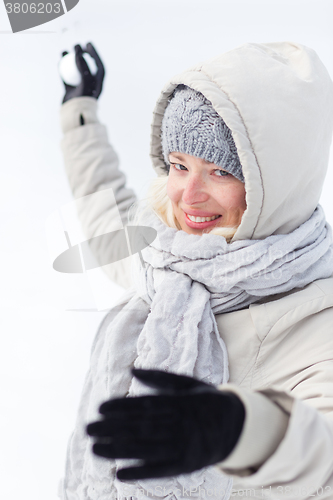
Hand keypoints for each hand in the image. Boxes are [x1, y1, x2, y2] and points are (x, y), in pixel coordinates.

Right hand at [61, 42, 104, 103]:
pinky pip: (66, 76)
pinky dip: (62, 68)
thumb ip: (83, 66)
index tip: (88, 44)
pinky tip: (59, 60)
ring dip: (70, 60)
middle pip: (87, 66)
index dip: (95, 54)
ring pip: (74, 70)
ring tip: (64, 51)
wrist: (75, 116)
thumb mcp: (85, 82)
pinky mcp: (70, 91)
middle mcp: (90, 85)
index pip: (99, 66)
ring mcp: (79, 87)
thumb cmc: (83, 100)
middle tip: (76, 45)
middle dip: (82, 54)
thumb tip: (78, 51)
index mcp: (98, 84)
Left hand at [86, 369, 244, 479]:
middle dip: (113, 428)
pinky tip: (120, 474)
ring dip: (119, 450)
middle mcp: (180, 424)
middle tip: (87, 428)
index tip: (100, 408)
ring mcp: (183, 445)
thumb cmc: (204, 400)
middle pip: (141, 427)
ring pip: (147, 449)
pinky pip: (162, 470)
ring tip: (95, 449)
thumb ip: (159, 377)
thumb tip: (132, 370)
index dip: (122, 407)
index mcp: (179, 402)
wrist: (237, 426)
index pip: (145, 405)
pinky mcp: (187, 465)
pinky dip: (141, 472)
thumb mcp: (186, 384)